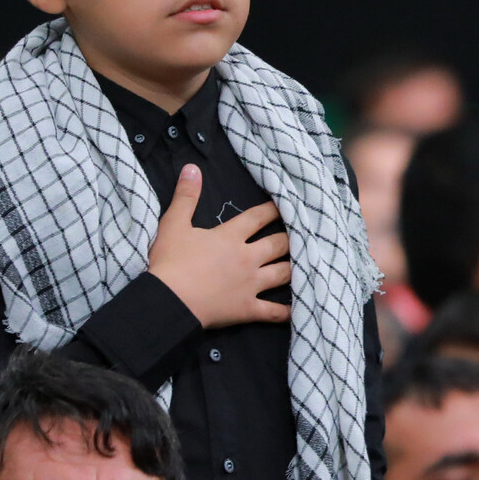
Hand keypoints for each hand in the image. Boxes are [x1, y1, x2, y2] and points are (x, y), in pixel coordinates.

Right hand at [148, 165, 291, 327]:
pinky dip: (288, 311)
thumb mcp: (174, 224)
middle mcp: (247, 258)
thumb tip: (192, 167)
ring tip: (309, 264)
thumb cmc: (170, 262)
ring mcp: (250, 284)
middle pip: (277, 244)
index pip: (257, 218)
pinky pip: (274, 312)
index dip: (273, 210)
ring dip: (295, 268)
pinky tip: (299, 309)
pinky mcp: (248, 309)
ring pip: (282, 274)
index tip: (289, 204)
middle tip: (304, 234)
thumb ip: (186, 196)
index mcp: (230, 237)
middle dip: (291, 238)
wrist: (169, 299)